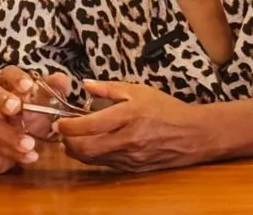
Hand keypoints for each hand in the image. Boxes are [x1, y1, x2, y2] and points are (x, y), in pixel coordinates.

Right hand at [0, 66, 71, 176]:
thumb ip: (51, 91)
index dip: (16, 78)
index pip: (7, 75)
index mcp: (4, 86)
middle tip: (16, 107)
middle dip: (2, 99)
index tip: (29, 86)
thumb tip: (63, 81)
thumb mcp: (37, 105)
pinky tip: (29, 157)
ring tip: (30, 144)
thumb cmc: (19, 119)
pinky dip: (13, 154)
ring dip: (11, 136)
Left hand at [55, 80, 209, 171]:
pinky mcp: (131, 169)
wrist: (192, 135)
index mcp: (128, 116)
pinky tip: (91, 145)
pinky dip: (92, 156)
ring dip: (77, 150)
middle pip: (84, 148)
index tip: (60, 121)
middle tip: (62, 132)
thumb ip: (109, 88)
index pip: (88, 125)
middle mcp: (127, 140)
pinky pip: (104, 164)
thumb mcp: (139, 91)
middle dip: (67, 142)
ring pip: (92, 159)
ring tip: (74, 138)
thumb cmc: (167, 110)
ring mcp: (129, 157)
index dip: (68, 126)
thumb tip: (86, 85)